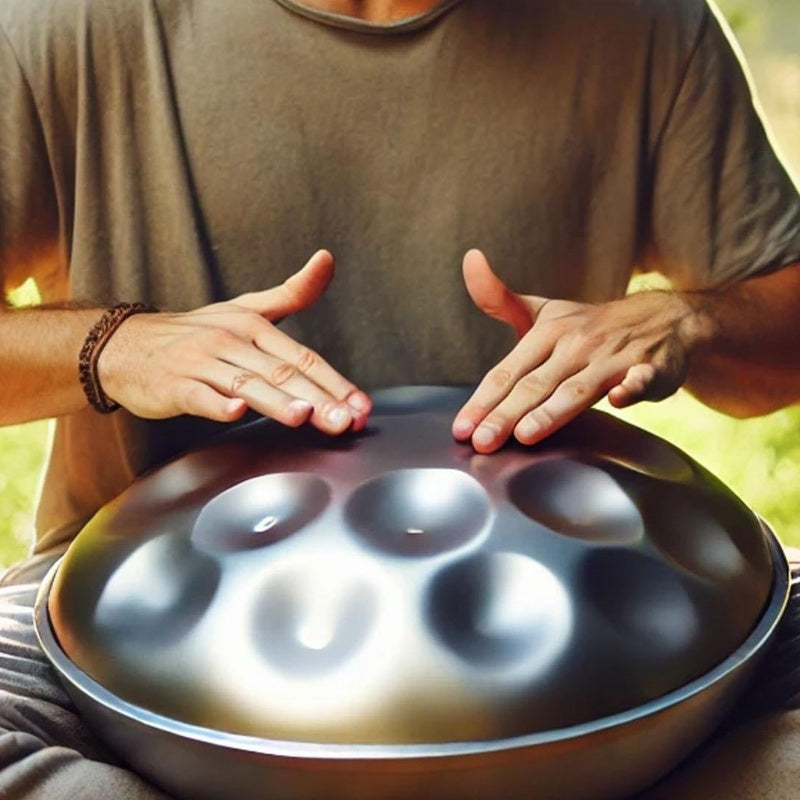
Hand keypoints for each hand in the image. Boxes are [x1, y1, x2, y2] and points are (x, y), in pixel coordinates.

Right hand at [98, 250, 371, 432]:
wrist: (128, 345)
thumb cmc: (197, 333)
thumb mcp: (246, 308)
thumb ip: (292, 293)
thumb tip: (328, 260)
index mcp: (253, 325)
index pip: (302, 357)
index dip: (334, 382)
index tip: (360, 405)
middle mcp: (231, 341)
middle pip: (281, 372)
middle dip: (318, 398)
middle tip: (345, 420)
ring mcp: (202, 362)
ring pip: (245, 384)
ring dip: (276, 400)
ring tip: (303, 415)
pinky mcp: (175, 386)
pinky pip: (199, 396)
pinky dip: (217, 404)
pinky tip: (235, 412)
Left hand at [452, 249, 704, 452]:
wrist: (663, 318)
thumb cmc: (589, 326)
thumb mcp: (544, 312)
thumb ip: (500, 299)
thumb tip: (469, 259)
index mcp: (548, 332)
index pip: (508, 371)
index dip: (483, 400)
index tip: (462, 428)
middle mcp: (578, 344)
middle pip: (535, 384)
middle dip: (506, 414)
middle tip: (482, 442)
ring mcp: (614, 357)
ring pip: (578, 389)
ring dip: (552, 410)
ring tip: (526, 434)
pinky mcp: (651, 368)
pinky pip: (641, 380)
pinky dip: (631, 388)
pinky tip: (618, 400)